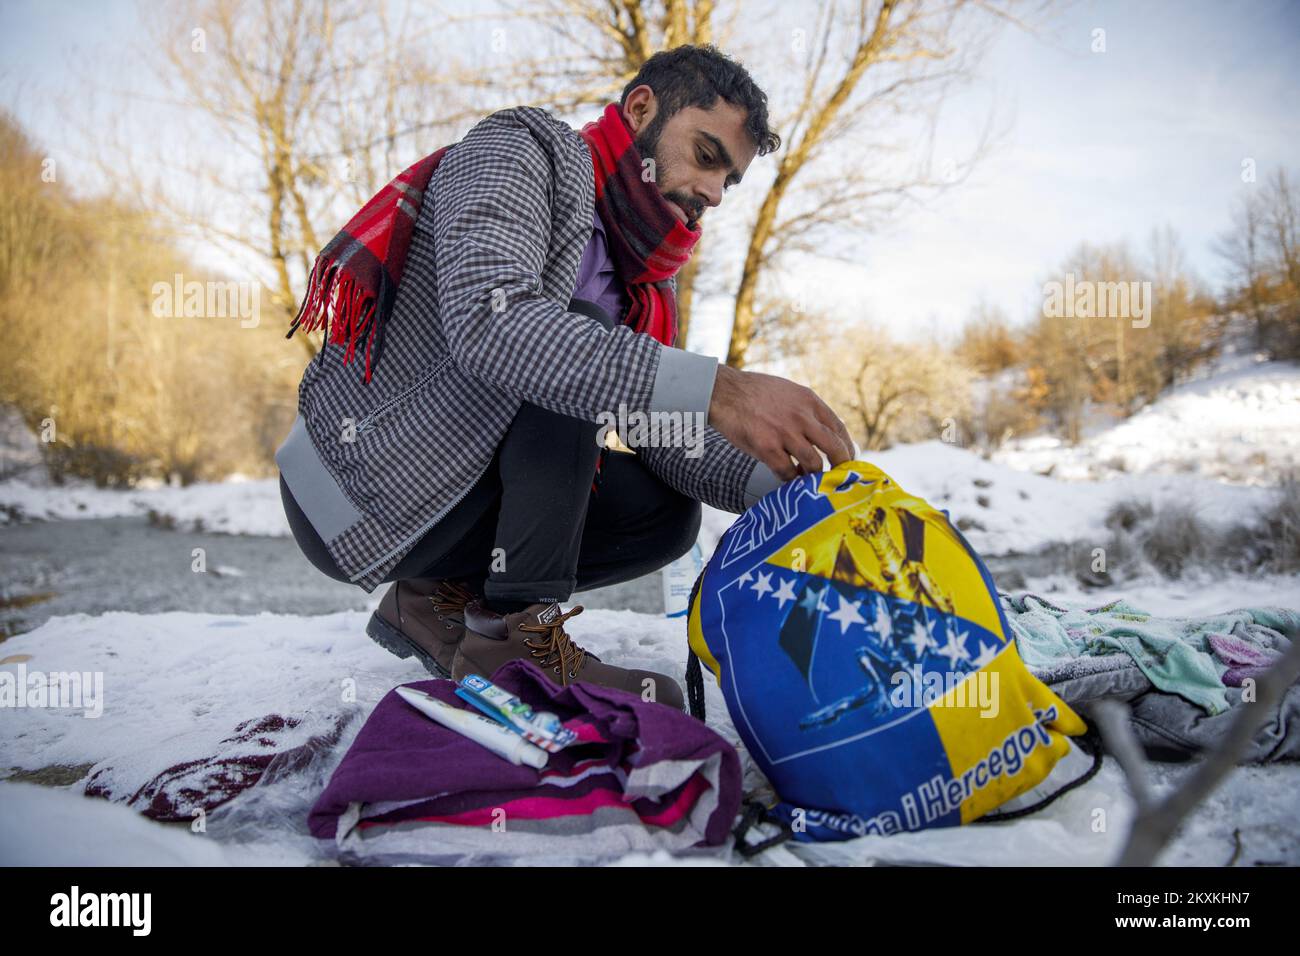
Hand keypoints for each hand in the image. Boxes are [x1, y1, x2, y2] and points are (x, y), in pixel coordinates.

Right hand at [707, 364, 855, 481]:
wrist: (723, 392)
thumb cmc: (753, 392)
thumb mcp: (788, 391)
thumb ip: (806, 409)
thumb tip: (821, 429)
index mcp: (809, 401)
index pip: (839, 428)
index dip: (846, 448)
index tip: (846, 459)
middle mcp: (802, 417)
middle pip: (835, 448)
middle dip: (840, 467)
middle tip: (837, 478)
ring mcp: (785, 433)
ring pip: (813, 464)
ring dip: (812, 476)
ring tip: (807, 479)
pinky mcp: (767, 448)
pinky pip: (787, 473)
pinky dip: (790, 480)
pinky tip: (788, 479)